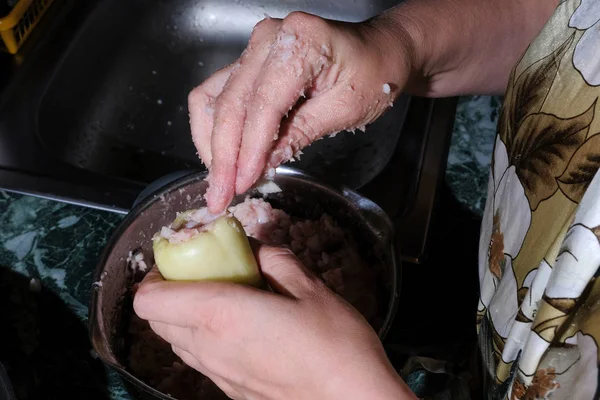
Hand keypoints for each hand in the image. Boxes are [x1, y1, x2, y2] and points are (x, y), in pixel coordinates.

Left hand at [133, 243, 415, 399]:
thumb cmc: (335, 344)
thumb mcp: (309, 286)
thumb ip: (273, 259)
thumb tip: (252, 247)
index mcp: (221, 315)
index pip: (149, 300)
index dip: (155, 276)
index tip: (182, 259)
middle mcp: (209, 347)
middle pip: (156, 320)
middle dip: (170, 292)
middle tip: (204, 273)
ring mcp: (217, 373)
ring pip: (176, 341)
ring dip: (186, 316)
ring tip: (224, 299)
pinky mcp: (230, 390)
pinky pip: (199, 359)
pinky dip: (204, 338)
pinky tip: (241, 329)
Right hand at [188, 12, 411, 212]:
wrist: (380, 50)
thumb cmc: (374, 75)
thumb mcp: (345, 110)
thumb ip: (300, 133)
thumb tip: (260, 165)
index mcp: (302, 41)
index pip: (263, 104)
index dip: (249, 149)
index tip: (242, 184)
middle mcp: (269, 38)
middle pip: (230, 103)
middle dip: (223, 155)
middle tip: (220, 195)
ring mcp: (255, 47)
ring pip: (213, 98)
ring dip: (212, 144)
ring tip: (220, 183)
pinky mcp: (249, 60)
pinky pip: (218, 93)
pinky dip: (215, 128)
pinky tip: (223, 157)